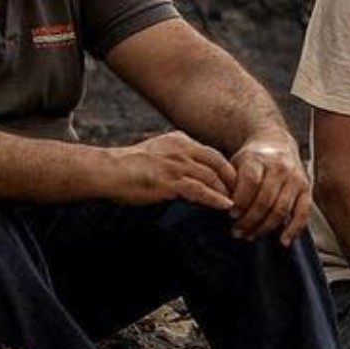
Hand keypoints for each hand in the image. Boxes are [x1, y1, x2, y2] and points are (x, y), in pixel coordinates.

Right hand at [106, 131, 237, 213]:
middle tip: (242, 198)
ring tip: (236, 208)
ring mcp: (176, 165)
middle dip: (232, 182)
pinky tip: (224, 207)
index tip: (233, 185)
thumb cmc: (128, 167)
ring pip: (212, 178)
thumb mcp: (158, 154)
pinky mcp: (170, 181)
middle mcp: (181, 149)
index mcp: (180, 140)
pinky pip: (200, 191)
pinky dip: (215, 199)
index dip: (227, 171)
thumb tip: (191, 176)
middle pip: (218, 164)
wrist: (107, 170)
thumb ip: (176, 160)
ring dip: (227, 193)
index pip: (213, 154)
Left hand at [227, 138, 312, 243]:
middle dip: (249, 220)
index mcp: (259, 159)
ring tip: (250, 236)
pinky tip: (283, 241)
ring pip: (281, 209)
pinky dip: (294, 229)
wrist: (276, 143)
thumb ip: (230, 181)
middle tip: (237, 232)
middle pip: (265, 200)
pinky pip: (303, 212)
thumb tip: (223, 205)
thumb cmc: (252, 158)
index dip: (241, 202)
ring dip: (265, 227)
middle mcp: (280, 168)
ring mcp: (295, 179)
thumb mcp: (237, 162)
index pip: (251, 183)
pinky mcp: (307, 188)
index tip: (231, 215)